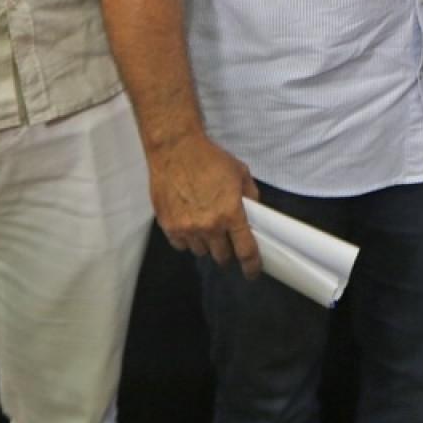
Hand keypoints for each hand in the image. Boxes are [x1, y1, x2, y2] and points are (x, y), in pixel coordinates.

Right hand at [147, 134, 262, 276]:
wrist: (176, 149)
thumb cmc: (210, 158)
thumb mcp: (240, 172)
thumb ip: (250, 195)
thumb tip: (254, 212)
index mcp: (231, 214)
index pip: (245, 250)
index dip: (251, 265)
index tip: (252, 272)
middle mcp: (209, 226)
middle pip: (222, 257)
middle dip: (227, 253)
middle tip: (228, 243)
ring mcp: (187, 228)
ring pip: (201, 252)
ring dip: (207, 245)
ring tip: (207, 229)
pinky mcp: (169, 226)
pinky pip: (181, 245)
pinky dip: (187, 240)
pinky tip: (190, 226)